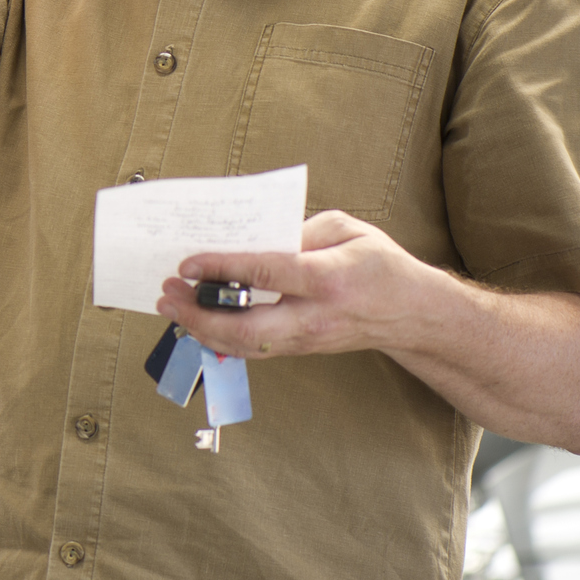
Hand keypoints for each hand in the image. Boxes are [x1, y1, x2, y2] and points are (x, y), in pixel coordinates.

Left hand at [155, 210, 426, 357]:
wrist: (412, 313)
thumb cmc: (380, 265)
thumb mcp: (347, 229)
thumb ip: (298, 230)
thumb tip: (252, 237)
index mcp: (329, 278)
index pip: (267, 274)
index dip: (223, 269)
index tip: (188, 263)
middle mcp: (315, 316)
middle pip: (249, 328)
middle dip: (200, 315)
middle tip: (167, 294)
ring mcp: (307, 339)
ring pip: (246, 346)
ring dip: (202, 329)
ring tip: (171, 306)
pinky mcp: (301, 349)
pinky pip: (253, 350)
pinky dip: (219, 338)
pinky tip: (195, 321)